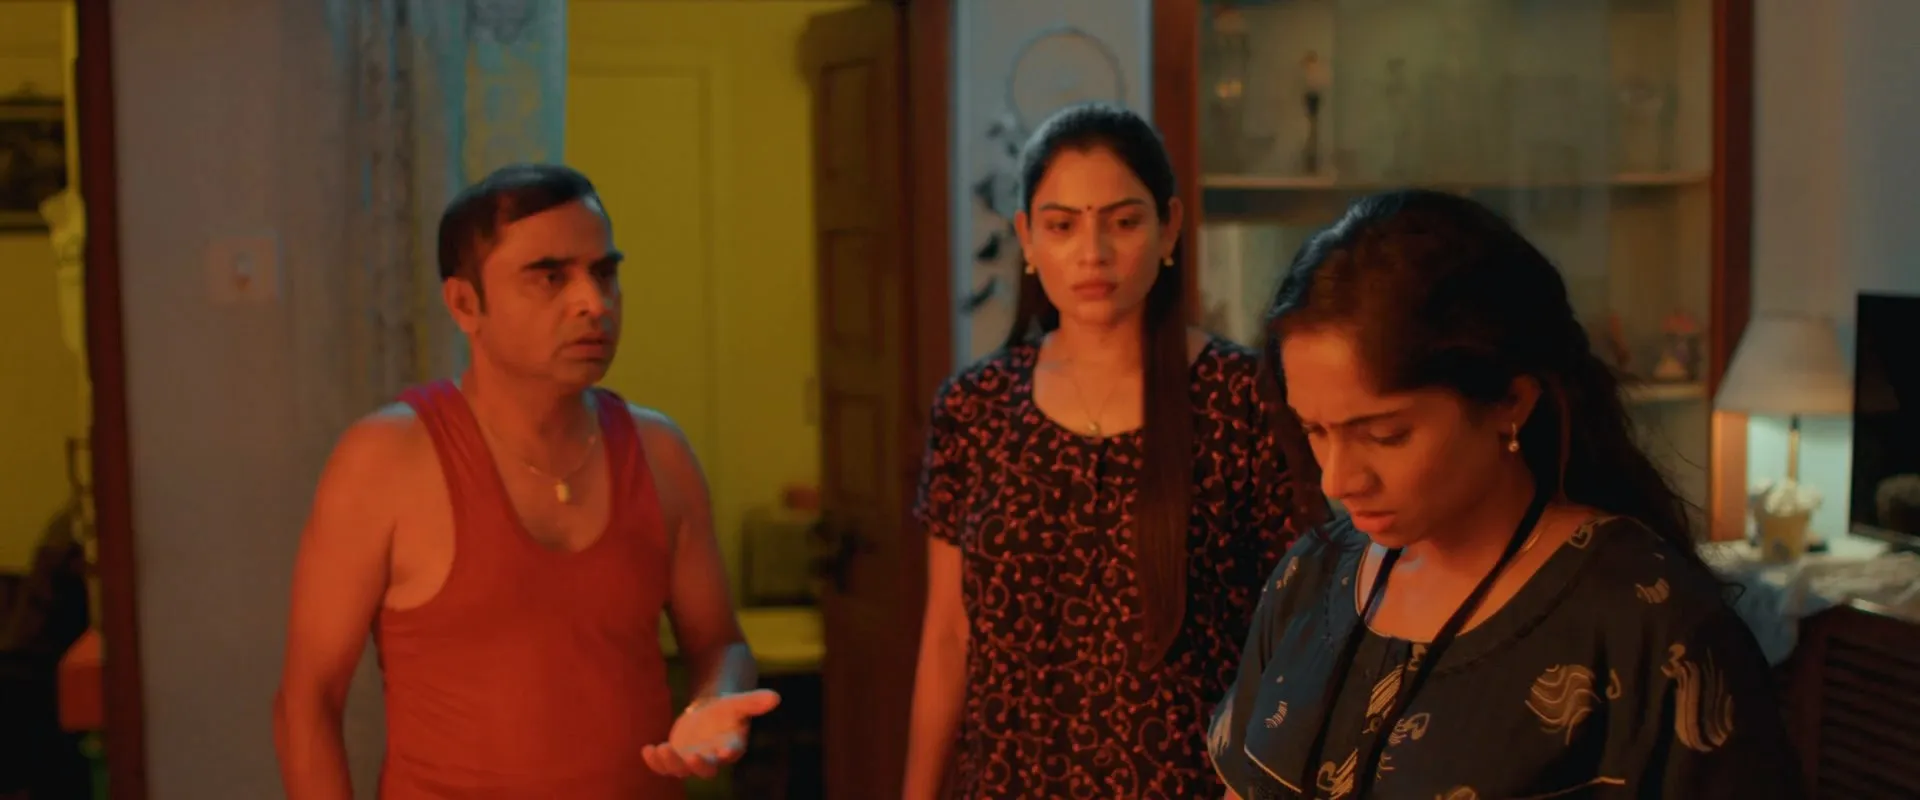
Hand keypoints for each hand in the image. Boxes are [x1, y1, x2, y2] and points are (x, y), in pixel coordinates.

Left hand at [641, 689, 781, 778]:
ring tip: (659, 748)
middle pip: (706, 770)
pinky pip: (664, 766)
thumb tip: (776, 697)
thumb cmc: (728, 707)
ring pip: (681, 770)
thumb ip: (755, 702)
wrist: (711, 710)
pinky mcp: (677, 757)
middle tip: (691, 757)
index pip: (732, 753)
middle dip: (697, 766)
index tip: (724, 752)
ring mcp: (693, 760)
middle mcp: (712, 758)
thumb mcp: (740, 701)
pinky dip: (655, 761)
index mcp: (731, 746)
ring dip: (670, 763)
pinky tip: (647, 749)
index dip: (728, 754)